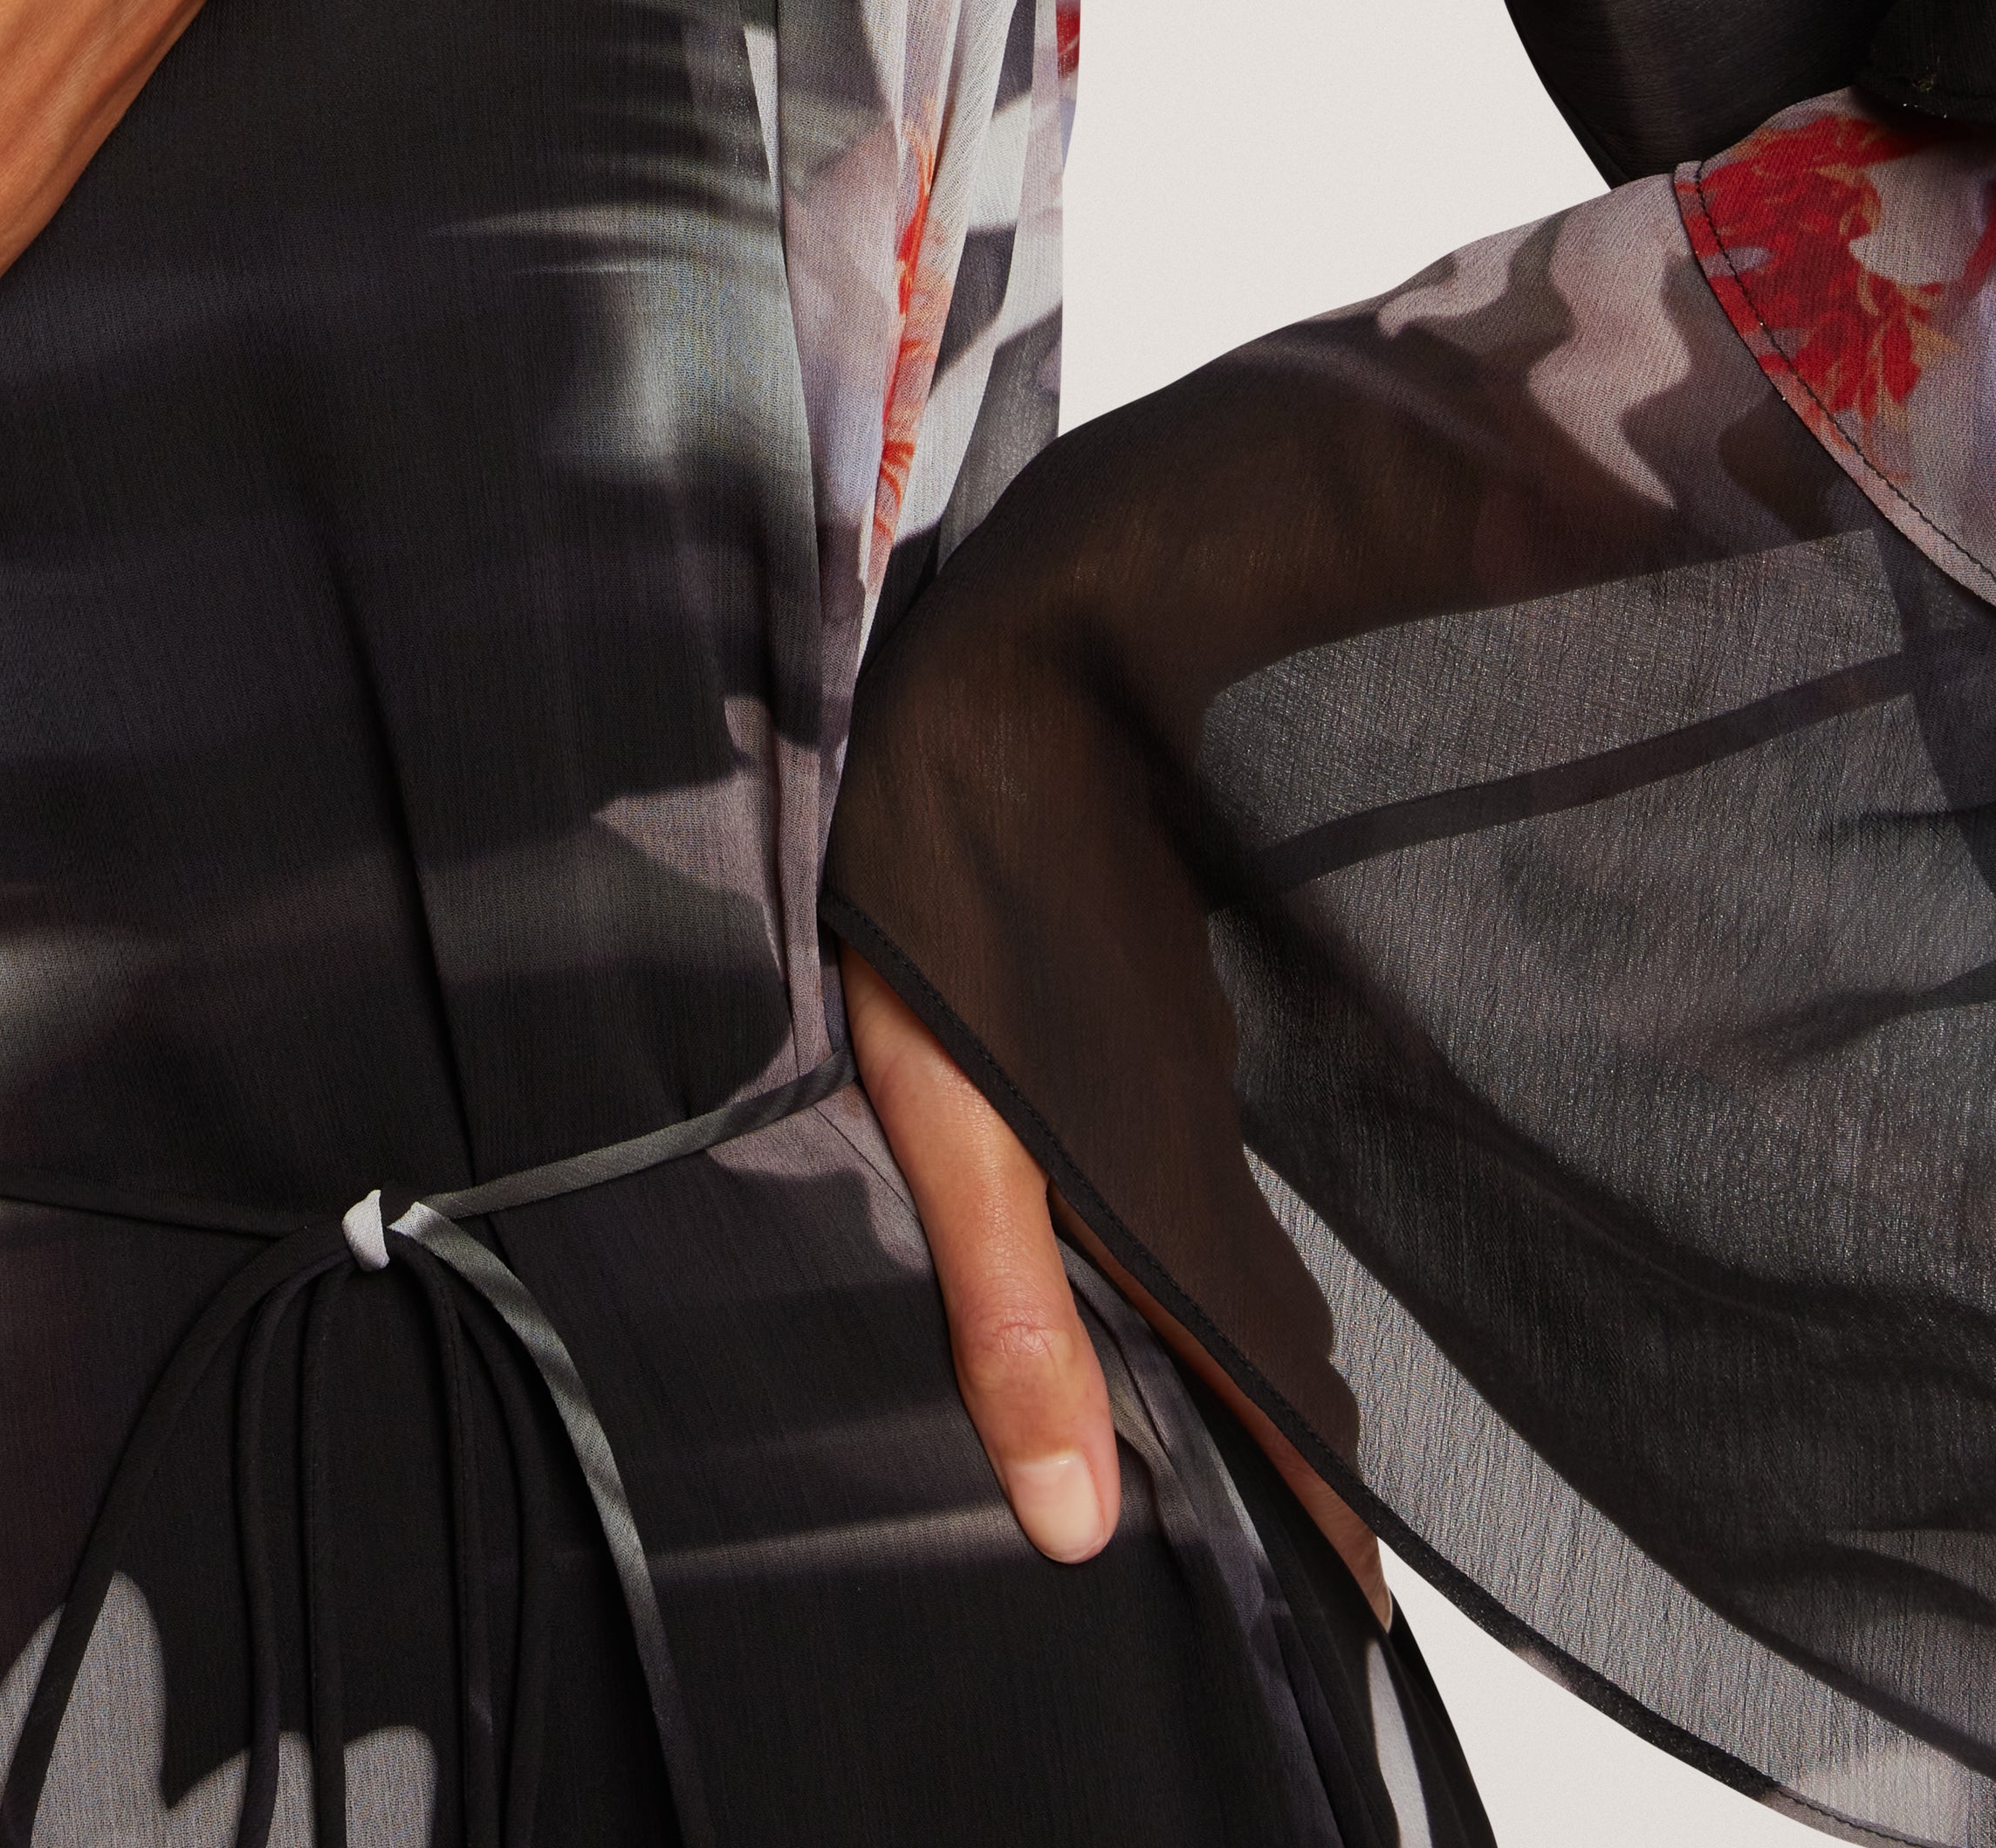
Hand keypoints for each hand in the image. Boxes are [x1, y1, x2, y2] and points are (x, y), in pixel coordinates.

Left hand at [839, 942, 1386, 1614]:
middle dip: (1299, 1445)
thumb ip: (1010, 1312)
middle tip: (1317, 1553)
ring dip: (1251, 1344)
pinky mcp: (1143, 1017)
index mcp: (1157, 1194)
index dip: (1315, 1498)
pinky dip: (1205, 1251)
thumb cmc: (943, 911)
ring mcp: (1176, 1072)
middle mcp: (1192, 1144)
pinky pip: (1196, 1171)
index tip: (1360, 1612)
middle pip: (1271, 1324)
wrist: (1006, 692)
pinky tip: (1162, 1264)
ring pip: (1235, 1243)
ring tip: (1250, 1435)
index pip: (1268, 1383)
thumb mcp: (948, 1126)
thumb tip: (1076, 1522)